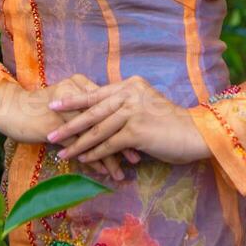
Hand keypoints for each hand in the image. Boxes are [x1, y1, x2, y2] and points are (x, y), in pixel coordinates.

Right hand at [0, 74, 139, 181]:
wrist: (10, 108)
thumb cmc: (39, 105)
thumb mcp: (65, 98)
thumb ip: (84, 102)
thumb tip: (109, 115)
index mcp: (80, 83)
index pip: (109, 105)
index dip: (126, 121)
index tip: (141, 136)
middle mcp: (76, 95)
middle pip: (106, 120)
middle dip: (123, 141)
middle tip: (138, 157)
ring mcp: (66, 112)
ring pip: (94, 136)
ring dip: (109, 156)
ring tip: (122, 172)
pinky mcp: (55, 127)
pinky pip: (78, 146)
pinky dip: (91, 160)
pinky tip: (101, 173)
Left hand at [46, 75, 211, 165]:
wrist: (196, 134)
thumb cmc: (171, 123)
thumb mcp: (146, 106)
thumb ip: (127, 105)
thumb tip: (104, 113)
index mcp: (130, 85)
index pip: (96, 93)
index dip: (74, 100)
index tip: (55, 104)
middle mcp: (130, 93)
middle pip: (92, 110)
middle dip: (69, 123)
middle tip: (50, 132)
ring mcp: (133, 111)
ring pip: (98, 129)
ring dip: (77, 143)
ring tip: (61, 151)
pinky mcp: (137, 130)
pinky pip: (110, 143)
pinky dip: (95, 153)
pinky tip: (84, 160)